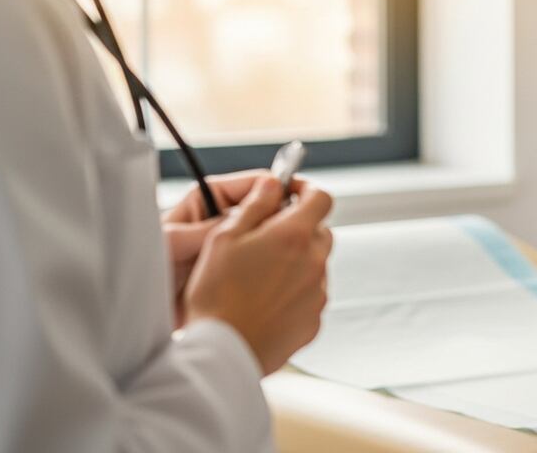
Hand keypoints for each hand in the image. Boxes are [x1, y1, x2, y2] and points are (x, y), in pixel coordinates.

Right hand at [183, 176, 333, 374]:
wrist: (221, 352)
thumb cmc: (216, 295)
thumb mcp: (224, 237)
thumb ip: (255, 205)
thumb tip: (273, 184)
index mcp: (295, 236)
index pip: (320, 197)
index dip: (305, 190)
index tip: (289, 193)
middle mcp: (315, 262)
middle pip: (320, 231)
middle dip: (298, 227)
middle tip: (266, 237)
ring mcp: (317, 294)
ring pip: (316, 264)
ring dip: (297, 261)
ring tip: (259, 275)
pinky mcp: (314, 321)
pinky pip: (311, 296)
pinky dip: (295, 292)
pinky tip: (264, 301)